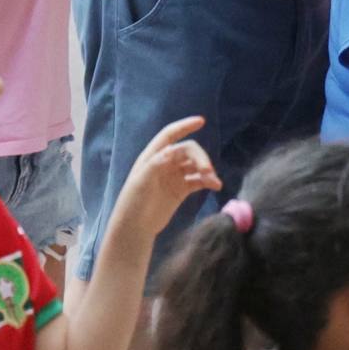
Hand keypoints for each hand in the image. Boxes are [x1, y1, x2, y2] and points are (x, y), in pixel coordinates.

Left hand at [112, 115, 219, 242]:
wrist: (135, 228)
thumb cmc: (133, 203)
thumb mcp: (140, 183)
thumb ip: (155, 165)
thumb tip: (172, 151)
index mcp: (152, 157)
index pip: (169, 136)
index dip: (184, 127)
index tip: (201, 121)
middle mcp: (165, 163)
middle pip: (187, 152)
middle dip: (200, 157)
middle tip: (208, 170)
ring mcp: (174, 176)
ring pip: (195, 166)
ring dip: (206, 170)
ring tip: (214, 182)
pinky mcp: (181, 189)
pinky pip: (198, 180)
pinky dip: (208, 181)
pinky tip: (215, 186)